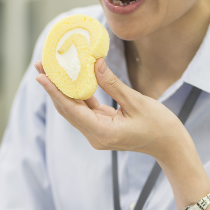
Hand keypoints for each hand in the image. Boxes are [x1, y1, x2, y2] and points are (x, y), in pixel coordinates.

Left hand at [34, 59, 191, 164]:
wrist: (169, 145)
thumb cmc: (159, 125)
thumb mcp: (136, 102)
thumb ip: (112, 84)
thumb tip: (94, 64)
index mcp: (103, 133)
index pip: (72, 110)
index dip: (54, 92)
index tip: (41, 76)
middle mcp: (95, 136)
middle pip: (68, 109)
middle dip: (53, 87)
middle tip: (40, 64)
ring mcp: (97, 133)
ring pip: (74, 109)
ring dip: (61, 90)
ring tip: (49, 69)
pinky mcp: (102, 128)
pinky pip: (85, 110)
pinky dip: (77, 94)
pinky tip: (69, 78)